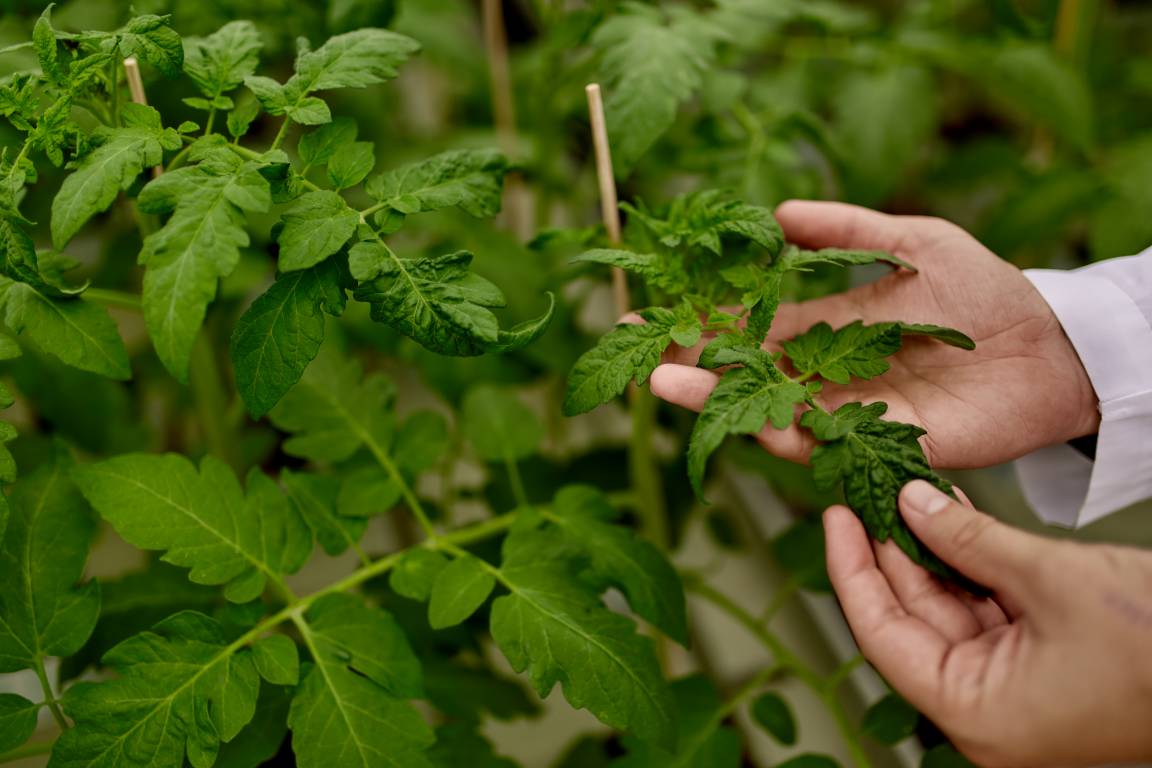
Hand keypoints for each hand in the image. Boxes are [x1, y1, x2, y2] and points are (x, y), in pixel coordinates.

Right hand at [650, 200, 1099, 467]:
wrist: (1047, 342)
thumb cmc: (982, 290)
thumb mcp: (911, 240)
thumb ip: (847, 230)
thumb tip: (778, 211)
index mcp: (823, 329)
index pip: (746, 329)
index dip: (697, 323)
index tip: (644, 315)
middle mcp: (824, 375)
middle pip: (743, 376)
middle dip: (688, 367)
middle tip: (635, 358)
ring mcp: (848, 413)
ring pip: (769, 412)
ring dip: (718, 401)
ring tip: (668, 381)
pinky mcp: (880, 447)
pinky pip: (825, 445)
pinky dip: (785, 435)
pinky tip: (748, 418)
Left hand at [826, 481, 1151, 766]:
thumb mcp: (1049, 577)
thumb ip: (968, 541)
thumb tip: (909, 503)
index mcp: (975, 714)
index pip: (880, 634)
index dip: (851, 570)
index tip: (835, 517)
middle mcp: (984, 710)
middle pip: (911, 619)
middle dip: (891, 551)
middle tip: (867, 491)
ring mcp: (1011, 689)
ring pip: (948, 610)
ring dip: (931, 552)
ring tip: (907, 492)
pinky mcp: (1037, 666)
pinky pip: (985, 610)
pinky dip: (969, 566)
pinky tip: (951, 518)